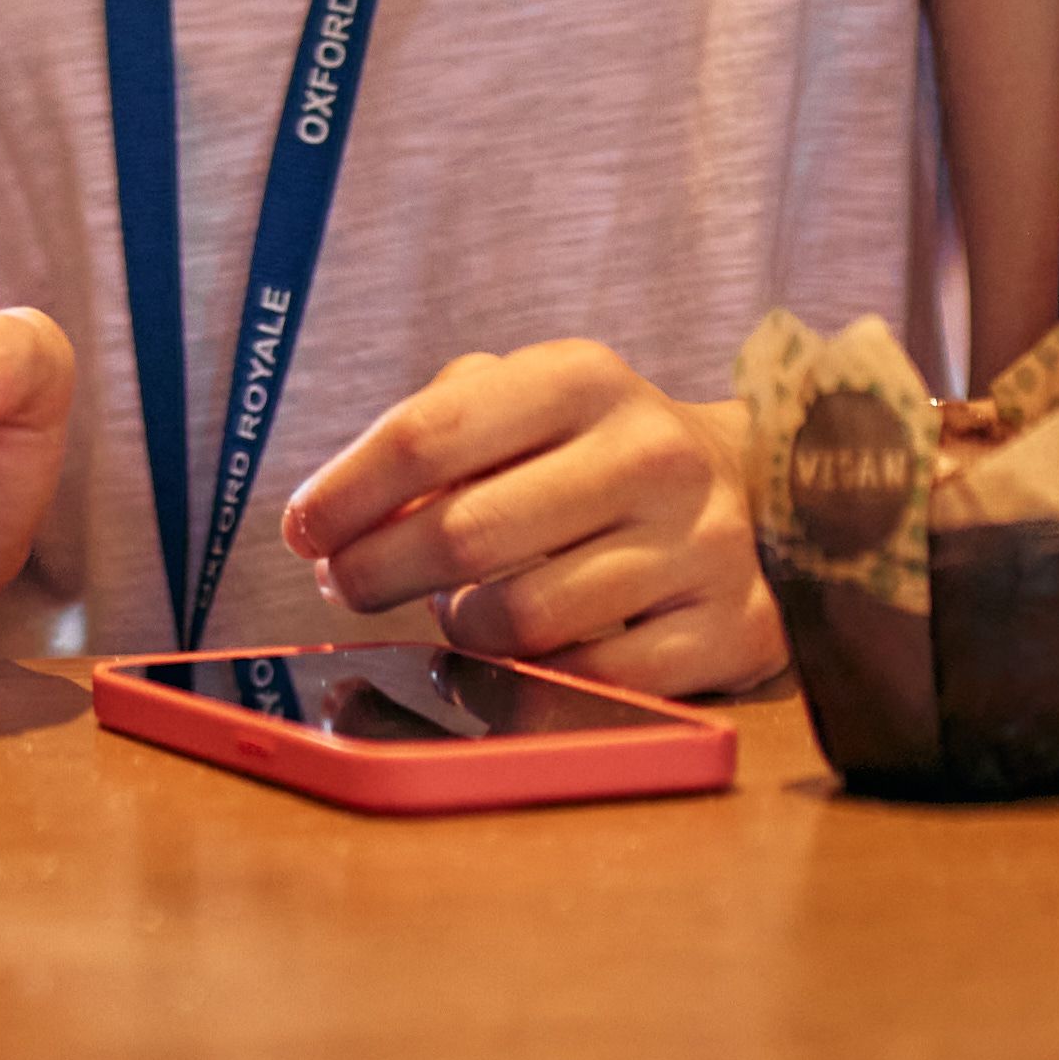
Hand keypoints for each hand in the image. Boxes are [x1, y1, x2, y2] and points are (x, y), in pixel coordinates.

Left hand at [278, 342, 774, 700]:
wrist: (756, 496)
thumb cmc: (596, 455)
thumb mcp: (525, 409)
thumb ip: (432, 438)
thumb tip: (338, 519)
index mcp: (584, 380)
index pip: (432, 434)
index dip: (346, 491)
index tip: (302, 530)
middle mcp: (649, 455)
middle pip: (465, 534)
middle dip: (376, 571)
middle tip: (344, 583)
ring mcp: (698, 545)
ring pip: (522, 619)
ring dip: (462, 626)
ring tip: (459, 606)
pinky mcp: (729, 629)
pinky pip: (589, 679)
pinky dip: (535, 677)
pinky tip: (525, 652)